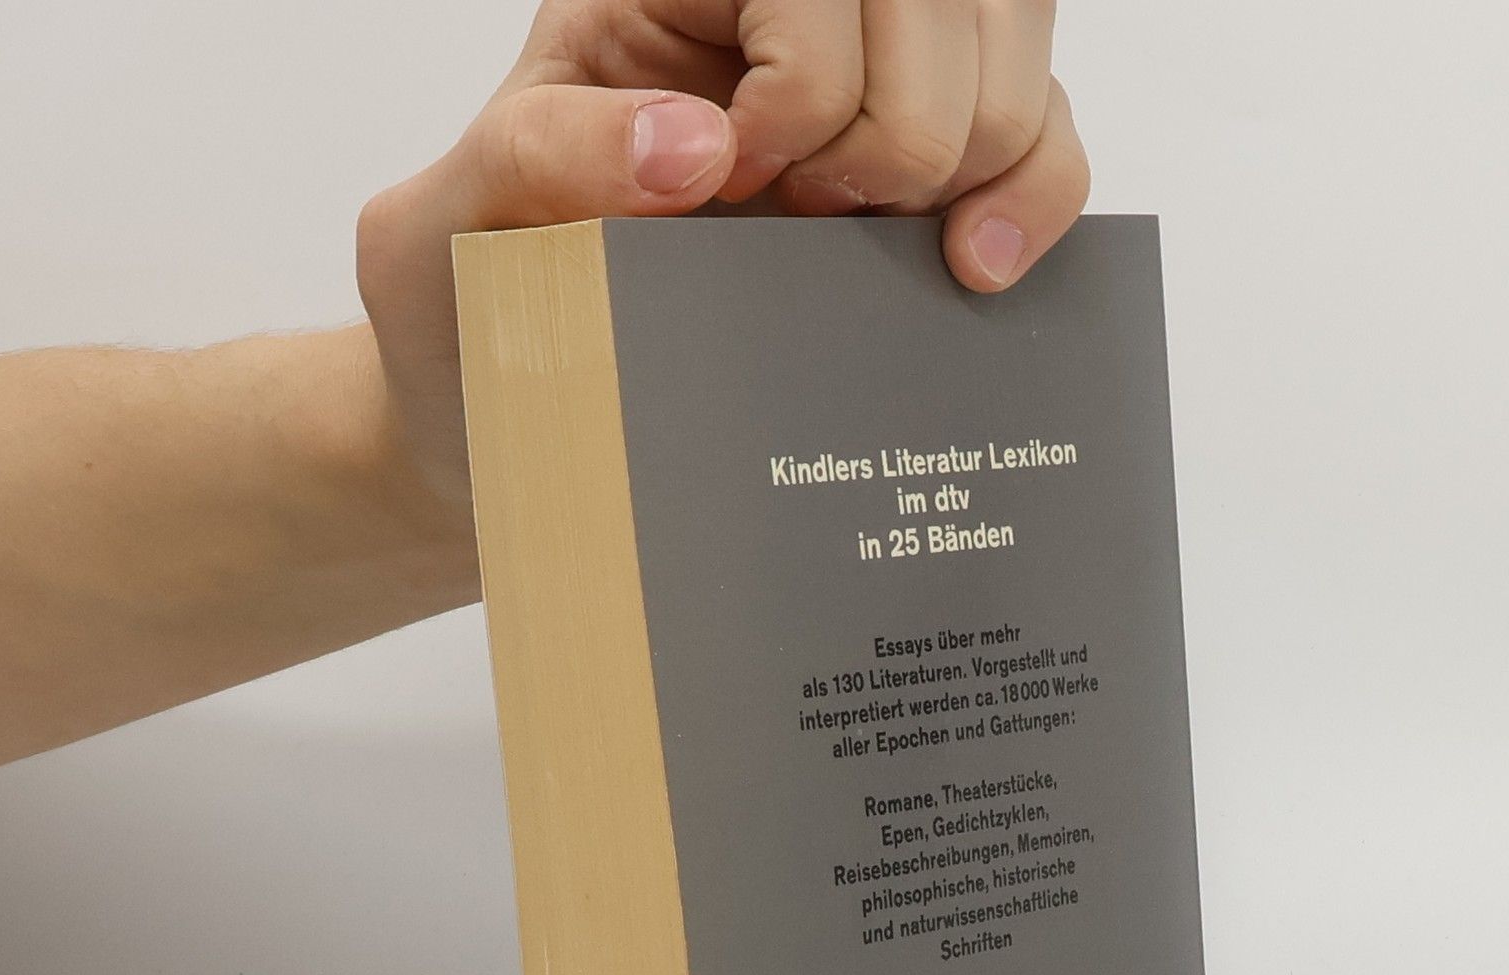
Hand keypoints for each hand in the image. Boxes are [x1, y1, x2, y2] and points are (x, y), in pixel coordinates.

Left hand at [357, 0, 1088, 503]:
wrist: (523, 402)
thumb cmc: (485, 297)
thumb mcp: (463, 217)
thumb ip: (544, 156)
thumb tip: (700, 147)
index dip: (814, 71)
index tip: (750, 182)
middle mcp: (790, 12)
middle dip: (904, 123)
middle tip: (817, 223)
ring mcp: (877, 81)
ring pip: (1015, 38)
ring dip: (978, 155)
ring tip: (897, 252)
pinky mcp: (933, 166)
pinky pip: (1045, 135)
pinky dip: (1037, 197)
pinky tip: (977, 272)